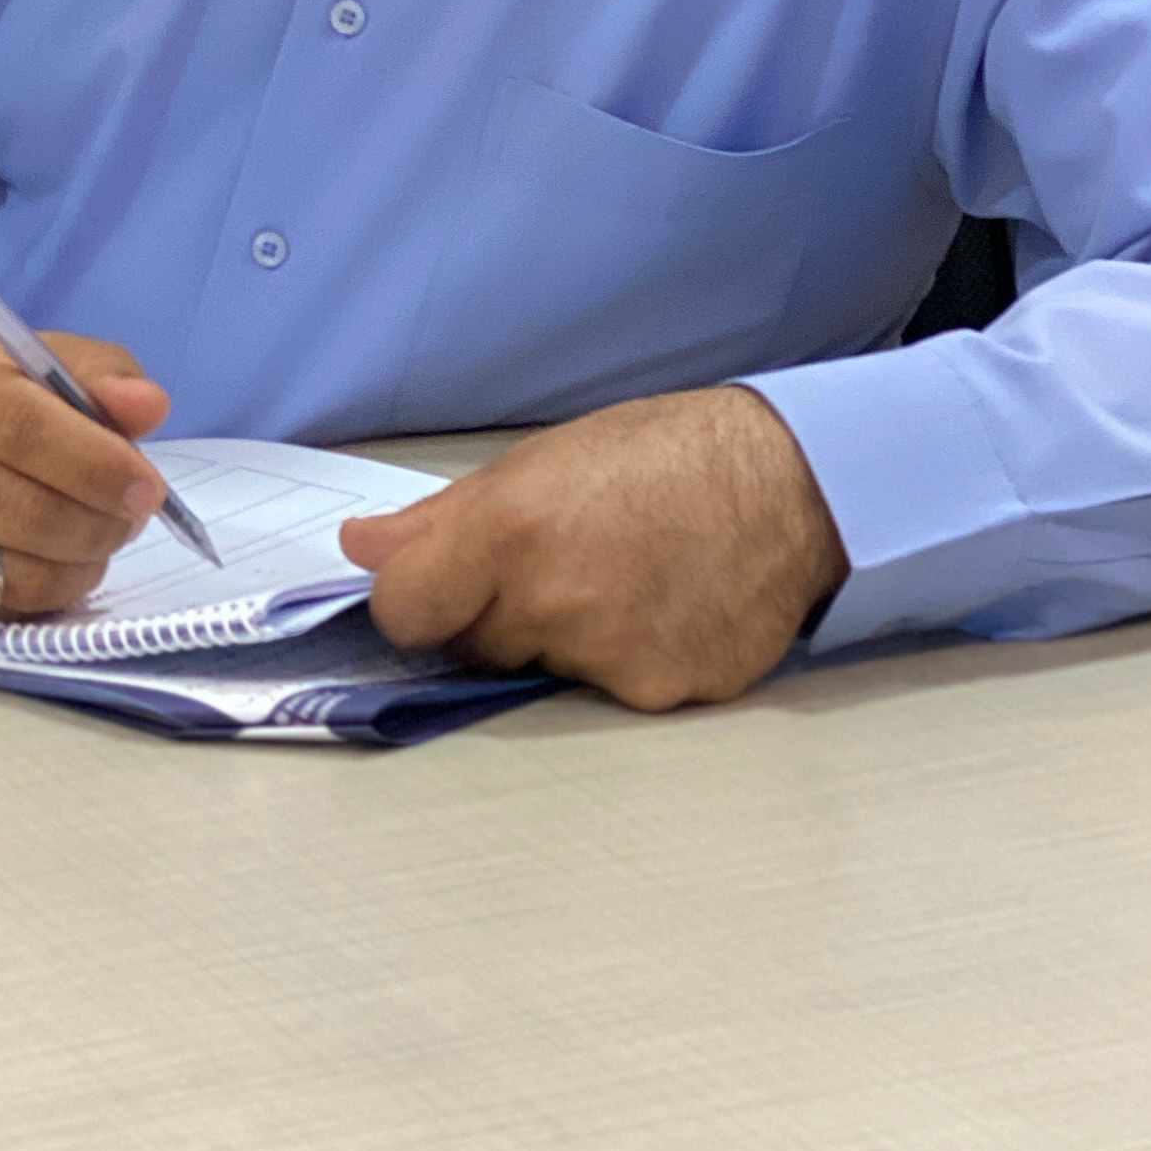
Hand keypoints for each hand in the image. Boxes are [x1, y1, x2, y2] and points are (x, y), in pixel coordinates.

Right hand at [0, 325, 168, 617]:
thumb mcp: (38, 362)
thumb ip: (101, 375)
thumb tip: (148, 406)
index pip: (23, 430)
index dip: (96, 466)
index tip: (148, 488)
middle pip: (24, 510)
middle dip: (100, 523)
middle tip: (132, 516)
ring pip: (13, 573)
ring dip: (81, 563)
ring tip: (100, 536)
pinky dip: (47, 592)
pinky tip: (59, 562)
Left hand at [339, 387, 846, 710]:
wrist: (788, 484)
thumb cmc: (661, 456)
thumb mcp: (541, 461)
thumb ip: (442, 517)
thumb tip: (362, 549)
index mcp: (509, 533)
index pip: (405, 610)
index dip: (410, 604)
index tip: (429, 592)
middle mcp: (553, 603)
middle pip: (476, 645)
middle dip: (498, 615)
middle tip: (561, 561)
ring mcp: (611, 660)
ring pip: (546, 672)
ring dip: (566, 639)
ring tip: (626, 576)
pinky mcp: (664, 695)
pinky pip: (613, 692)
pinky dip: (627, 661)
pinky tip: (665, 607)